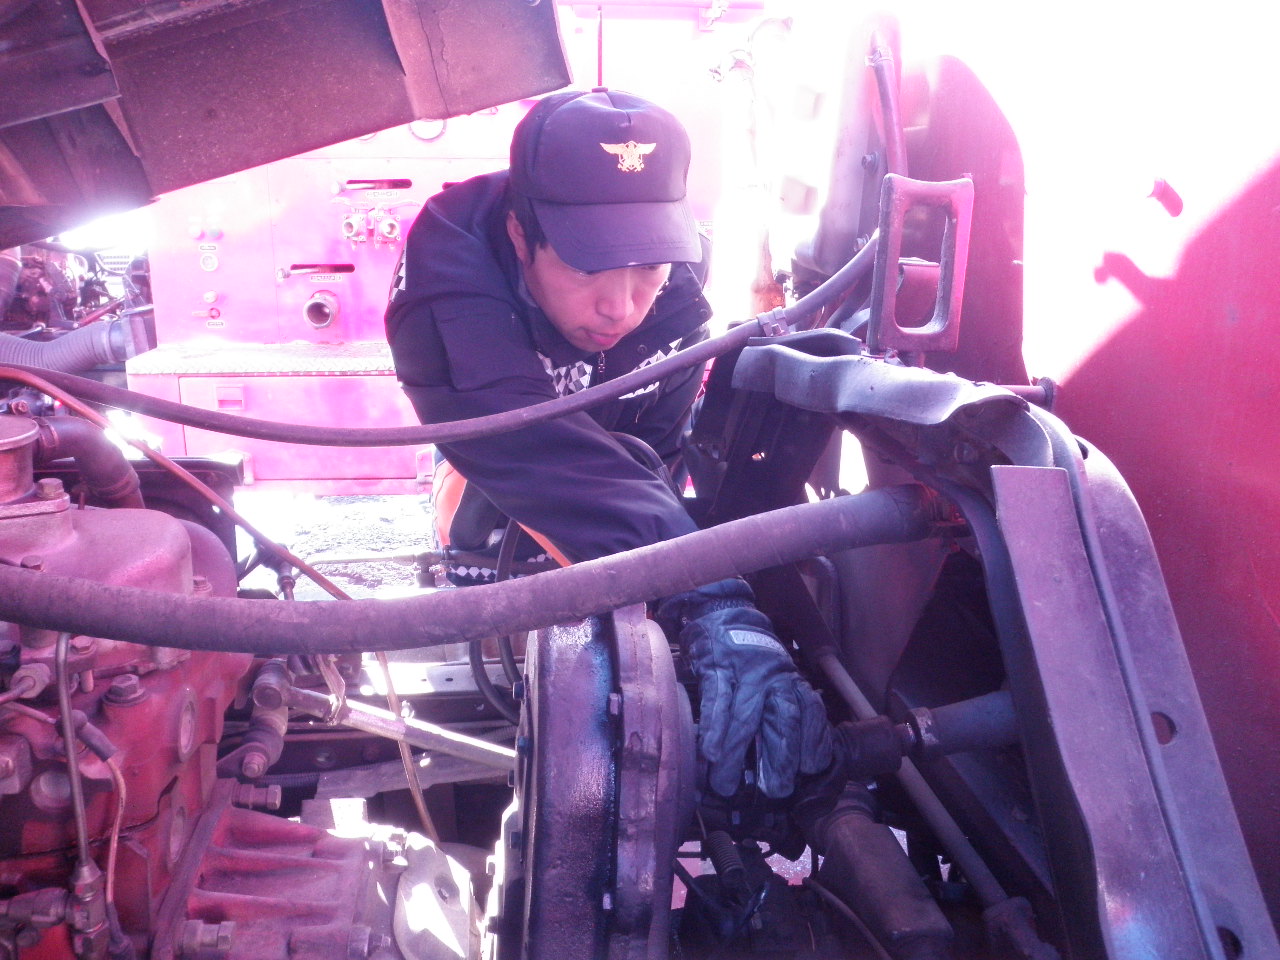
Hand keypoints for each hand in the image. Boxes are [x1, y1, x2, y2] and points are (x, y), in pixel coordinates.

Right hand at [657, 579, 833, 797]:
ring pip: (745, 716)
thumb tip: (794, 753)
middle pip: (783, 720)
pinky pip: (716, 702)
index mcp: (790, 680)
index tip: (812, 768)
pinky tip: (710, 752)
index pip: (810, 713)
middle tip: (778, 789)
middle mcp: (773, 677)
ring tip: (727, 783)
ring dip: (737, 753)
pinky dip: (713, 728)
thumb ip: (785, 704)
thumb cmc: (751, 655)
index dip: (814, 741)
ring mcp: (744, 672)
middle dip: (782, 757)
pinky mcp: (717, 668)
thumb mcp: (777, 674)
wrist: (722, 613)